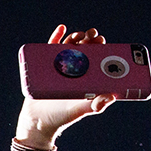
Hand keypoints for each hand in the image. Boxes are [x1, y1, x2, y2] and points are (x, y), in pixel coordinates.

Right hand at [15, 25, 116, 149]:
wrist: (38, 122)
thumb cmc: (62, 117)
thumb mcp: (81, 110)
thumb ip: (96, 105)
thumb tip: (112, 96)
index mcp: (85, 78)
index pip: (96, 58)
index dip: (100, 47)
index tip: (101, 40)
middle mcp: (74, 70)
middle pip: (84, 49)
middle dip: (89, 39)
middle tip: (92, 35)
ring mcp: (59, 67)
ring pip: (69, 46)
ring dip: (75, 37)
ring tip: (79, 35)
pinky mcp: (45, 67)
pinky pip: (50, 49)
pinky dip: (56, 37)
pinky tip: (62, 28)